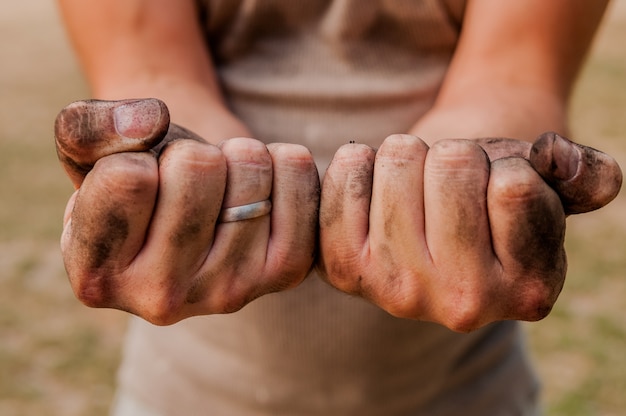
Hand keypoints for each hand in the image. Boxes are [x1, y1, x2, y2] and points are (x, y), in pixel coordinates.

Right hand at [55, 99, 319, 324]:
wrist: (195, 197)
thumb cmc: (139, 171)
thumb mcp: (89, 145)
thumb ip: (89, 126)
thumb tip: (151, 121)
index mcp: (97, 278)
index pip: (129, 177)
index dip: (139, 152)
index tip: (143, 177)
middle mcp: (161, 300)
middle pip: (197, 167)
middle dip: (193, 152)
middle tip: (187, 180)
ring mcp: (228, 292)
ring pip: (250, 167)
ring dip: (237, 155)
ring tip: (222, 186)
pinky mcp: (284, 272)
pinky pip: (297, 177)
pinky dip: (285, 160)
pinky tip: (264, 184)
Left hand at [318, 133, 621, 331]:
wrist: (432, 210)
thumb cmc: (494, 191)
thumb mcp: (553, 184)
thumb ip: (584, 174)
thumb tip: (553, 158)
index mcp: (526, 291)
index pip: (514, 184)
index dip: (505, 165)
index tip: (496, 190)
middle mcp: (460, 305)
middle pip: (452, 165)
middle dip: (455, 156)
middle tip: (451, 186)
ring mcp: (396, 291)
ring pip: (400, 159)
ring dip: (409, 157)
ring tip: (415, 190)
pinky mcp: (344, 268)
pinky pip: (348, 174)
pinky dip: (357, 160)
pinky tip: (370, 181)